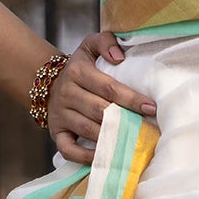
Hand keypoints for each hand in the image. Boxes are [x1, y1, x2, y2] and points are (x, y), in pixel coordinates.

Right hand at [47, 31, 156, 163]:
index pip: (108, 87)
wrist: (47, 84)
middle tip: (146, 128)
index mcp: (77, 72)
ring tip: (132, 143)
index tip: (151, 107)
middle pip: (101, 110)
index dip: (131, 98)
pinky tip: (104, 157)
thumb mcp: (89, 46)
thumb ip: (105, 41)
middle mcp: (67, 93)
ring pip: (88, 130)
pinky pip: (69, 150)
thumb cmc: (80, 68)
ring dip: (111, 138)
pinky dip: (85, 157)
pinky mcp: (57, 134)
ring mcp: (61, 116)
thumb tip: (119, 56)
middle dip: (125, 120)